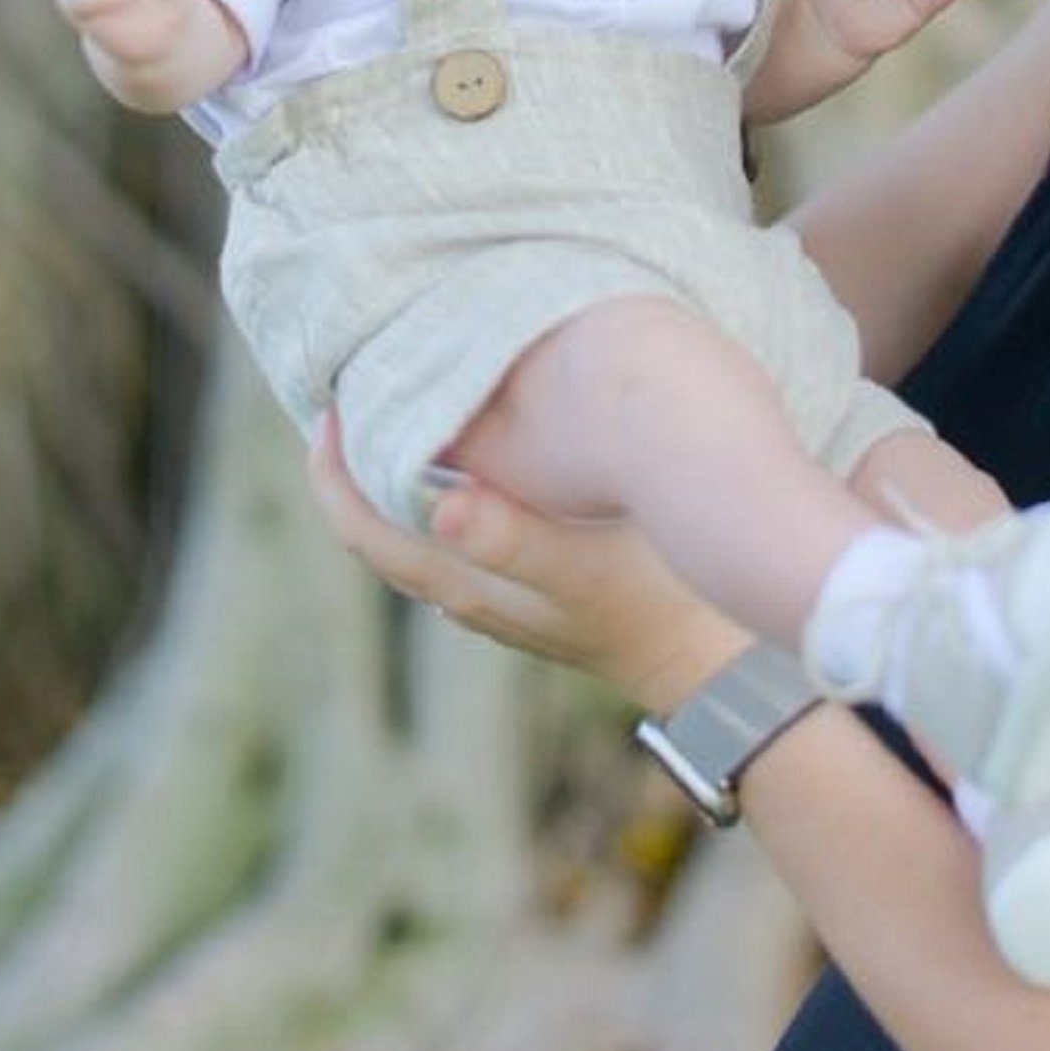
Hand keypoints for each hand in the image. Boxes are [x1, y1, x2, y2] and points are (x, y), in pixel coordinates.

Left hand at [306, 417, 745, 718]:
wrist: (719, 666)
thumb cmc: (655, 605)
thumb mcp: (585, 569)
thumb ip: (512, 538)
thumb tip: (437, 508)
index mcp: (464, 584)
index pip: (364, 531)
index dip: (332, 472)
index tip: (330, 403)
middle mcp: (469, 593)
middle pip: (380, 527)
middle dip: (357, 462)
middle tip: (362, 384)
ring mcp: (502, 593)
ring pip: (421, 529)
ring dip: (400, 472)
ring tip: (408, 402)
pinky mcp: (537, 584)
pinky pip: (464, 530)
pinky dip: (447, 486)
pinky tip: (477, 447)